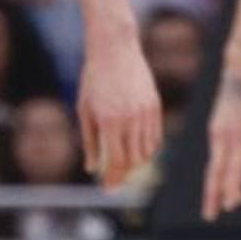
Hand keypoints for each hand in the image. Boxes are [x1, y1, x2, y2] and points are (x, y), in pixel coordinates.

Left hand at [76, 32, 162, 187]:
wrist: (115, 50)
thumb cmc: (93, 81)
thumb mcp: (85, 111)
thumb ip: (89, 142)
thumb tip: (92, 168)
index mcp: (110, 122)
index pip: (115, 161)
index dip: (112, 178)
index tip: (108, 189)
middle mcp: (131, 119)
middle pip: (133, 160)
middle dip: (123, 174)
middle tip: (114, 182)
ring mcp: (146, 112)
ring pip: (147, 151)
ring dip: (135, 163)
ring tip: (123, 167)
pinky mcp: (155, 106)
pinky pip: (155, 136)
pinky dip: (147, 149)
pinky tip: (136, 152)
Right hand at [201, 64, 240, 219]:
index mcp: (240, 139)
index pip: (234, 171)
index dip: (233, 189)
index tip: (233, 205)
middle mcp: (223, 140)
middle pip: (215, 175)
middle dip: (213, 197)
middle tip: (210, 217)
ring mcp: (215, 135)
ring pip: (212, 167)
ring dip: (212, 187)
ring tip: (212, 204)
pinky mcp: (214, 130)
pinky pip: (214, 155)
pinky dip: (215, 171)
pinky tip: (217, 180)